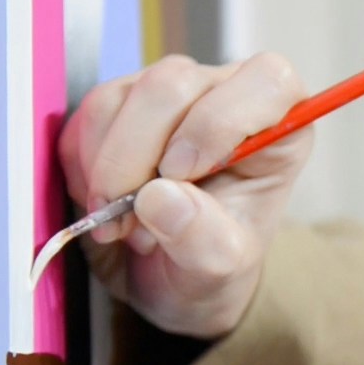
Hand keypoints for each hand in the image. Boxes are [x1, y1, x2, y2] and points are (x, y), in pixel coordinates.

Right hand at [59, 51, 312, 338]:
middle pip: (173, 84)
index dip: (217, 121)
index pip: (268, 80)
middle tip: (132, 219)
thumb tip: (158, 197)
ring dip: (108, 168)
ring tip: (124, 224)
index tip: (181, 174)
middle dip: (138, 156)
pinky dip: (85, 166)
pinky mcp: (122, 104)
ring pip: (121, 96)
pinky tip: (106, 205)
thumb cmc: (209, 268)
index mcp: (279, 128)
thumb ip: (202, 239)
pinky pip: (88, 114)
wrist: (168, 283)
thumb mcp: (217, 271)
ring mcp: (171, 96)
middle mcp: (226, 96)